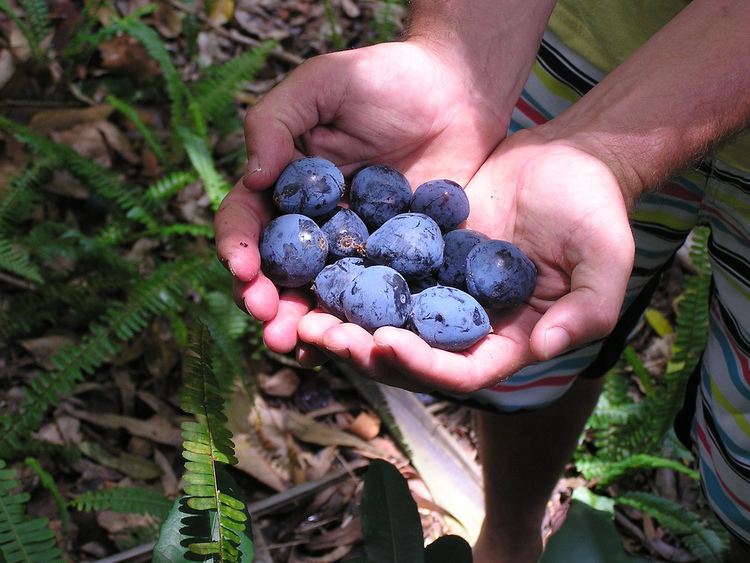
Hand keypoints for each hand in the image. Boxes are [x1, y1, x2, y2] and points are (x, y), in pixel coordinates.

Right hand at [216, 40, 510, 354]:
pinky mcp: (396, 263)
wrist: (458, 91)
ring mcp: (355, 249)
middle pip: (279, 273)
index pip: (248, 223)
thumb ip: (277, 121)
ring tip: (298, 345)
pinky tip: (355, 342)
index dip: (238, 247)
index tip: (242, 268)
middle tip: (269, 323)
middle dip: (267, 302)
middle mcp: (314, 226)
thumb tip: (255, 177)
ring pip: (320, 296)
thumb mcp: (322, 84)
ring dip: (305, 325)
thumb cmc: (385, 78)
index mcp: (285, 188)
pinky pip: (374, 298)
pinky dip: (361, 323)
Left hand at [297, 129, 634, 392]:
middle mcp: (467, 325)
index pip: (461, 372)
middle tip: (321, 334)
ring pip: (385, 321)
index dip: (422, 365)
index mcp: (508, 339)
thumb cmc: (594, 210)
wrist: (569, 161)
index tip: (384, 342)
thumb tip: (545, 347)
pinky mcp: (421, 258)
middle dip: (365, 351)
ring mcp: (441, 292)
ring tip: (303, 313)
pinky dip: (351, 280)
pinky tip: (315, 271)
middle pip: (411, 356)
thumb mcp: (604, 257)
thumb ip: (588, 308)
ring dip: (345, 324)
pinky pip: (381, 276)